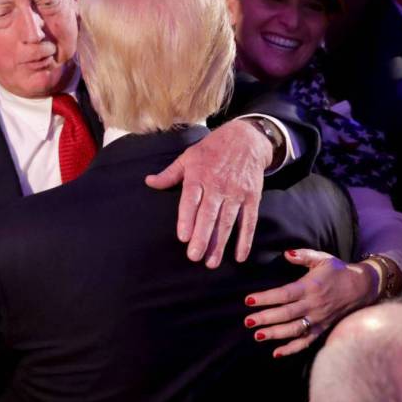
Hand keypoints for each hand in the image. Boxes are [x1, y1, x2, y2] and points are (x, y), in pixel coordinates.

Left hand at [147, 119, 268, 267]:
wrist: (246, 138)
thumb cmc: (212, 149)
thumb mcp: (188, 157)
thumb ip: (170, 174)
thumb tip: (149, 182)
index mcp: (199, 175)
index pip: (192, 199)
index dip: (187, 218)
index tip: (183, 236)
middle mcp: (218, 185)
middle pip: (209, 214)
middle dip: (202, 237)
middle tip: (194, 256)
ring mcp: (236, 192)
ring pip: (228, 221)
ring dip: (220, 243)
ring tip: (211, 262)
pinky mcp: (252, 197)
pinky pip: (249, 221)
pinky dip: (245, 239)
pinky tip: (239, 256)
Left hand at [245, 249, 376, 356]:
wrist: (362, 287)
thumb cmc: (338, 271)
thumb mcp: (322, 258)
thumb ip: (303, 255)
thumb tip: (286, 254)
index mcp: (311, 287)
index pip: (284, 294)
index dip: (266, 298)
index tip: (249, 300)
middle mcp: (314, 305)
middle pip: (286, 314)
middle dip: (266, 318)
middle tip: (248, 321)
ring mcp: (318, 319)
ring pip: (294, 330)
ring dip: (275, 334)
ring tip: (257, 335)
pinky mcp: (322, 329)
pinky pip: (306, 342)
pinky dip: (292, 349)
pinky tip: (276, 353)